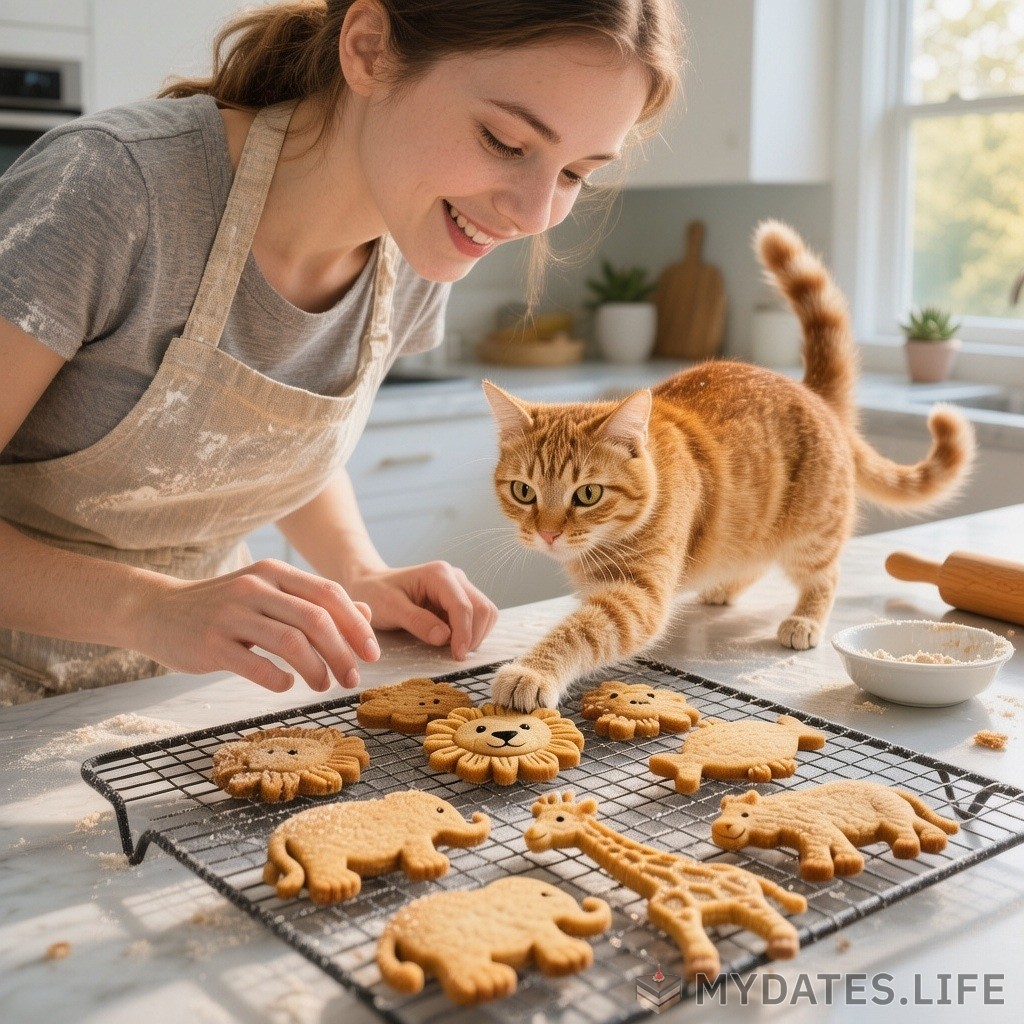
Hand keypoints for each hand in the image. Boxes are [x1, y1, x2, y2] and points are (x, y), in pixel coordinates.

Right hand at [132, 559, 379, 692]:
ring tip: (324, 686)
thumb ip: (313, 603)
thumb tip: (364, 615)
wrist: (155, 611)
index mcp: (274, 573)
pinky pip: (257, 665)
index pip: (329, 594)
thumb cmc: (223, 608)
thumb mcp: (269, 595)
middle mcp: (255, 587)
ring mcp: (232, 614)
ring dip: (317, 669)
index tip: (372, 654)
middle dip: (343, 653)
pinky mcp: (211, 643)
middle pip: (316, 619)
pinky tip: (286, 685)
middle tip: (353, 679)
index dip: (357, 625)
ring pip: (291, 641)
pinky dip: (280, 679)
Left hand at [344, 561, 498, 659]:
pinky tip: (451, 640)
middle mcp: (455, 577)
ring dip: (475, 635)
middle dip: (473, 635)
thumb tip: (445, 637)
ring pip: (486, 613)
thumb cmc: (376, 593)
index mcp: (439, 574)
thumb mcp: (390, 608)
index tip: (457, 656)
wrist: (371, 585)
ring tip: (450, 647)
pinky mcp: (460, 599)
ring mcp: (460, 588)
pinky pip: (477, 618)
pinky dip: (471, 633)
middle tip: (454, 655)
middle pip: (483, 609)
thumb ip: (417, 621)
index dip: (464, 633)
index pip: (464, 606)